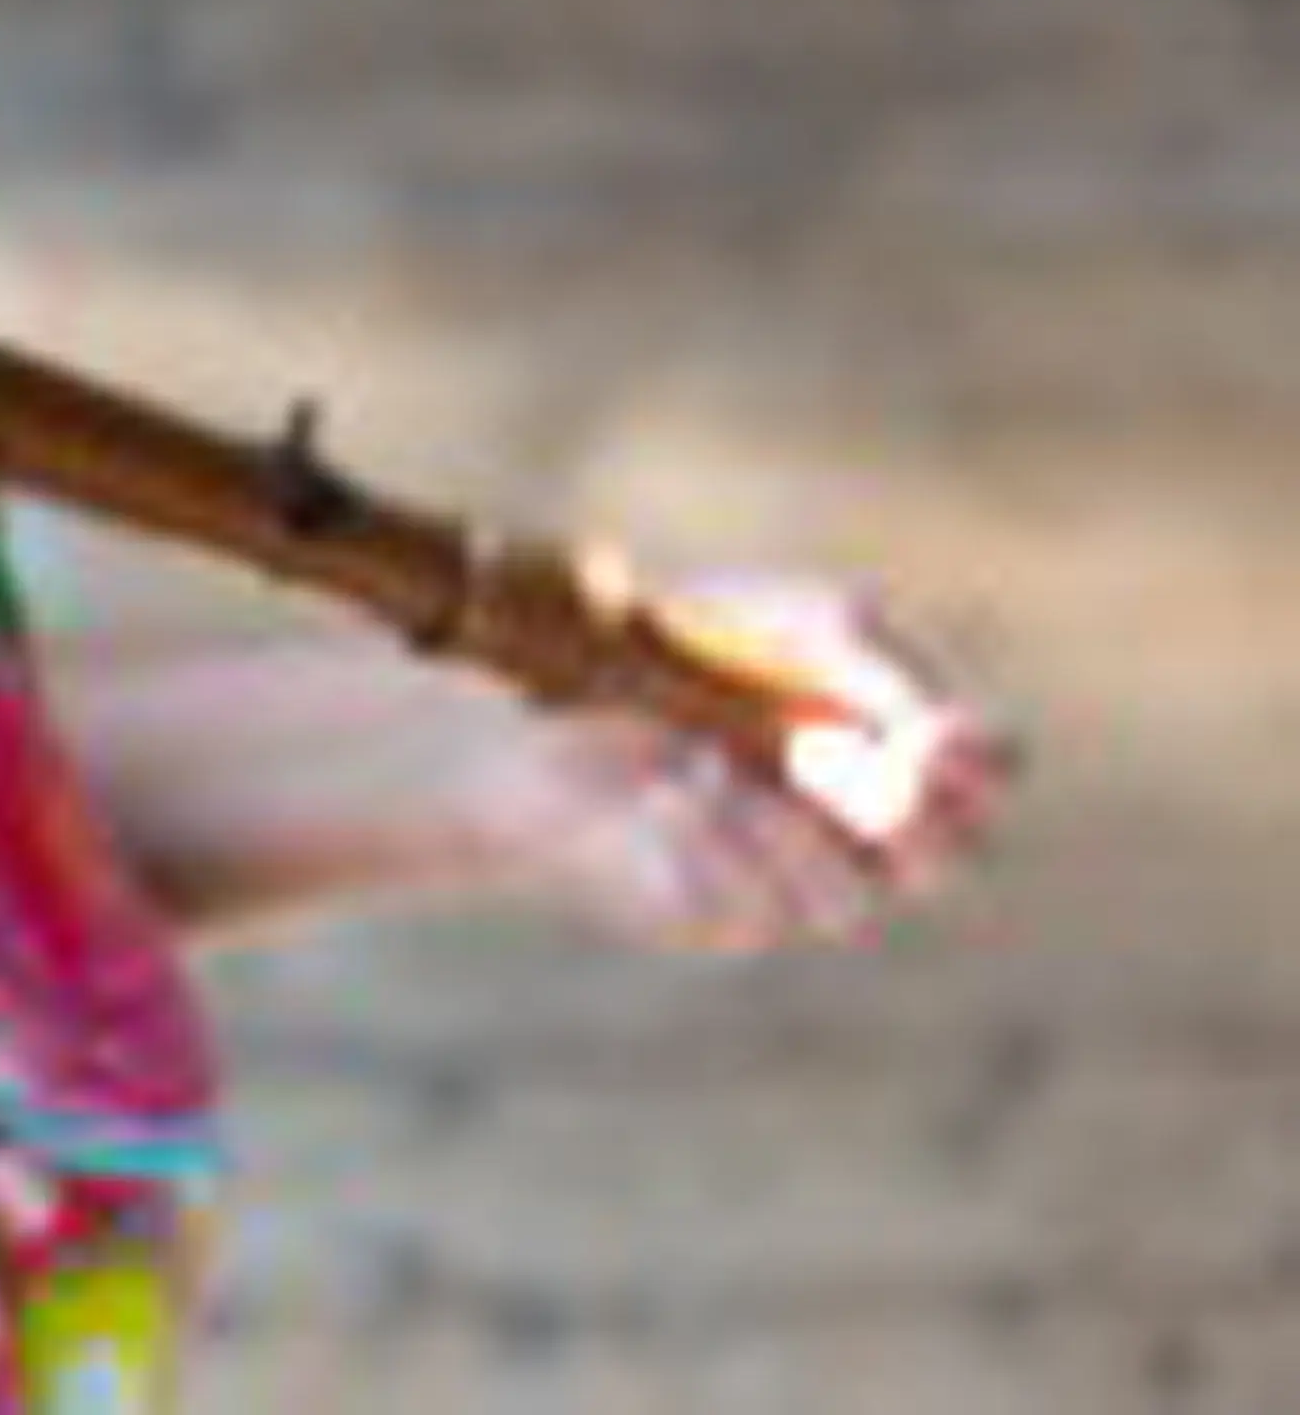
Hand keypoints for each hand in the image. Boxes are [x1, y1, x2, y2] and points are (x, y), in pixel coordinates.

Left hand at [472, 575, 1017, 954]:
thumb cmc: (690, 649)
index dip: (979, 763)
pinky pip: (744, 909)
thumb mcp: (787, 623)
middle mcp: (864, 832)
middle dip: (910, 821)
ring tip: (712, 761)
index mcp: (900, 750)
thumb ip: (866, 661)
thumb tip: (936, 725)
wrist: (553, 694)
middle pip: (945, 860)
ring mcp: (794, 883)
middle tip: (858, 773)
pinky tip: (665, 788)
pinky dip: (711, 842)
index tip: (936, 732)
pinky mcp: (717, 915)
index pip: (986, 777)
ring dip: (790, 834)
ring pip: (845, 905)